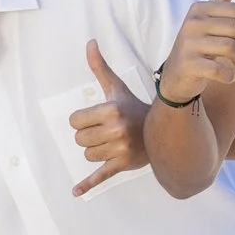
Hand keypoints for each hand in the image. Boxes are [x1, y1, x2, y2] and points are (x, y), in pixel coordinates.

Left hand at [69, 39, 148, 194]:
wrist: (160, 130)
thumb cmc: (132, 108)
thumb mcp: (116, 88)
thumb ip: (100, 67)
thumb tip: (89, 42)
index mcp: (112, 110)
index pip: (74, 121)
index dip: (82, 120)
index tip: (99, 119)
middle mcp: (116, 130)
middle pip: (78, 139)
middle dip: (88, 136)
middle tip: (107, 131)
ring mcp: (120, 149)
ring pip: (87, 155)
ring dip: (96, 150)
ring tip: (113, 142)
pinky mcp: (122, 166)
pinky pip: (99, 177)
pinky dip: (86, 185)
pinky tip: (74, 192)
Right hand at [158, 0, 234, 102]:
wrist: (177, 76)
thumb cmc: (199, 42)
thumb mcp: (211, 14)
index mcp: (199, 8)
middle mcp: (192, 22)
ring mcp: (188, 44)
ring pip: (232, 49)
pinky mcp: (189, 65)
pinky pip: (219, 69)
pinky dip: (229, 75)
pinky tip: (229, 77)